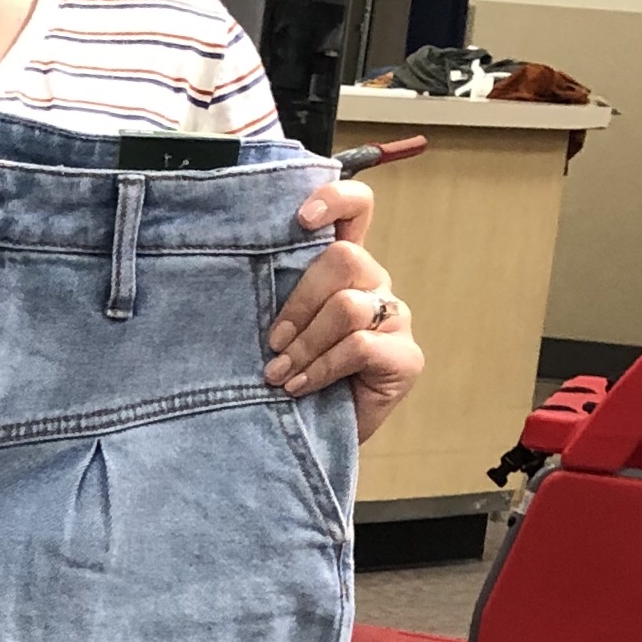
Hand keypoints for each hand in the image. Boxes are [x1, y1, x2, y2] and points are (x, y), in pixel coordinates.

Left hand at [267, 177, 424, 447]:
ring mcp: (395, 319)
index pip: (357, 210)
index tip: (300, 218)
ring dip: (305, 344)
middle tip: (272, 344)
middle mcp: (374, 284)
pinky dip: (321, 368)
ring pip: (347, 307)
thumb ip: (275, 298)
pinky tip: (299, 387)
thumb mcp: (279, 333)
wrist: (314, 440)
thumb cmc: (293, 380)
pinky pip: (359, 347)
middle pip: (344, 259)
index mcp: (346, 269)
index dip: (335, 201)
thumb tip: (235, 273)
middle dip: (299, 303)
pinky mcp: (406, 357)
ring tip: (279, 375)